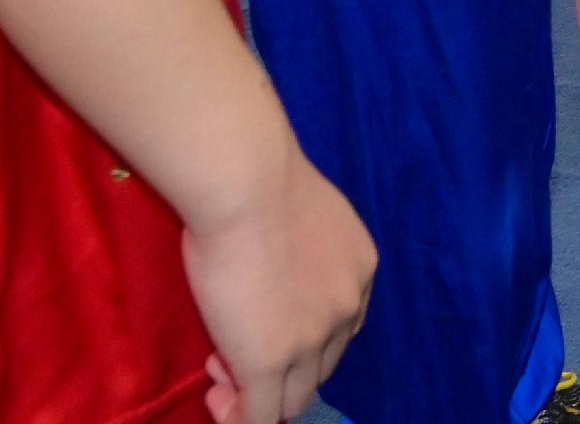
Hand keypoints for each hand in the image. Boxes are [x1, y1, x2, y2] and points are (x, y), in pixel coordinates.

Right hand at [180, 143, 374, 423]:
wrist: (246, 182)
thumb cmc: (260, 179)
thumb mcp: (303, 213)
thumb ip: (300, 248)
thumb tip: (272, 262)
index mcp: (360, 269)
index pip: (340, 327)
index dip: (300, 336)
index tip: (261, 321)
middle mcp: (347, 308)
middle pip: (321, 366)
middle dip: (279, 367)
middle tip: (230, 347)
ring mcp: (312, 340)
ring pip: (293, 399)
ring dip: (255, 393)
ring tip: (219, 371)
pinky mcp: (271, 361)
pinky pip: (261, 416)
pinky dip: (239, 416)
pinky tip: (219, 401)